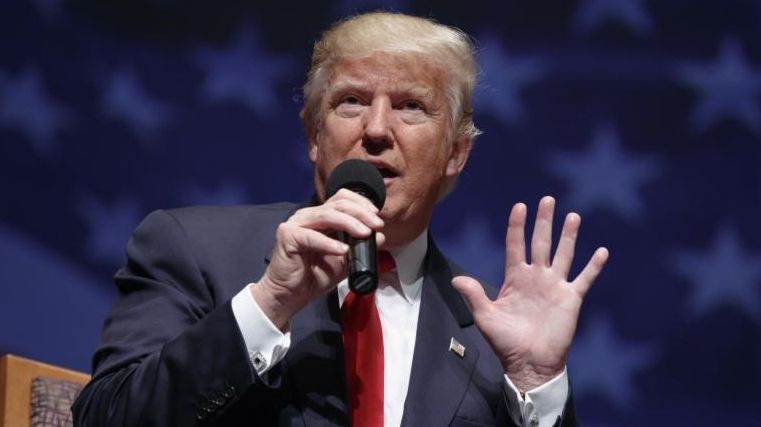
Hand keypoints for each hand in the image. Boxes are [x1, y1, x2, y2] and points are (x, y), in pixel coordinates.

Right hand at [251, 189, 384, 329]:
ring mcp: (296, 224)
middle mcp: (308, 216)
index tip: (377, 217)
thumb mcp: (345, 261)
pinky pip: (312, 236)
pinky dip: (329, 243)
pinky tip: (342, 250)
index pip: (341, 198)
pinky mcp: (288, 236)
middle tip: (377, 225)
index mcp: (321, 217)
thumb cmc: (314, 276)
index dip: (361, 203)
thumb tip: (381, 236)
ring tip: (365, 234)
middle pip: (337, 203)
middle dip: (361, 213)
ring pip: (327, 215)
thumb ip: (360, 247)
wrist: (291, 296)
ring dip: (349, 223)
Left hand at [452, 196, 608, 390]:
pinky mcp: (570, 299)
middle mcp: (536, 277)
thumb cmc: (505, 342)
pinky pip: (584, 279)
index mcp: (515, 278)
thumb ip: (474, 295)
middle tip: (548, 199)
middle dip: (544, 221)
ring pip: (563, 254)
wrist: (529, 363)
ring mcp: (555, 286)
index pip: (516, 245)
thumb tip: (456, 279)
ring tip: (573, 216)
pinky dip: (593, 266)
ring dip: (568, 236)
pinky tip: (602, 251)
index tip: (520, 206)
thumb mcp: (486, 317)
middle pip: (540, 243)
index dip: (517, 226)